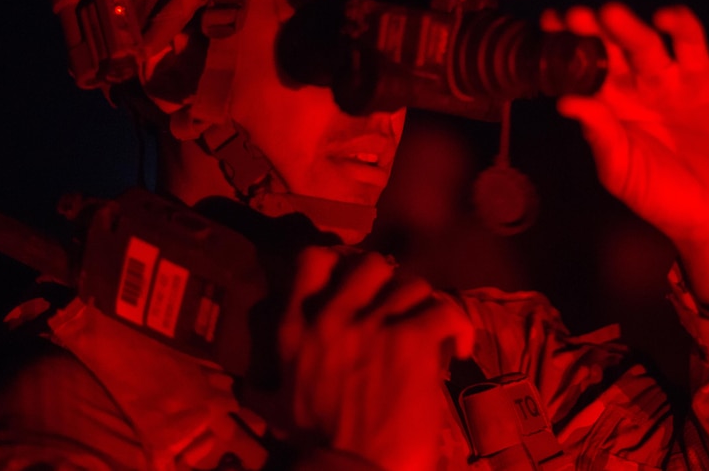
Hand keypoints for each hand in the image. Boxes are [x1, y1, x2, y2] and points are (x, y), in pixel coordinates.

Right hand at [277, 247, 474, 469]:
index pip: (311, 259)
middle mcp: (332, 316)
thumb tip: (249, 386)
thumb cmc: (316, 448)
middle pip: (371, 263)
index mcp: (295, 330)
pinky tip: (459, 350)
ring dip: (426, 308)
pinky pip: (445, 309)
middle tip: (400, 309)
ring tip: (432, 334)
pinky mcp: (411, 339)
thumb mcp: (280, 404)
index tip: (356, 283)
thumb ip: (272, 380)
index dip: (339, 262)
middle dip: (390, 282)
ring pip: (413, 284)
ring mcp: (372, 324)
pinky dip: (458, 327)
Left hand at [544, 3, 708, 302]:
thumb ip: (598, 135)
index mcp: (607, 106)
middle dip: (591, 29)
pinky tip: (665, 19)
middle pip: (609, 48)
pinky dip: (681, 26)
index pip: (580, 69)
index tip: (547, 30)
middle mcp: (634, 87)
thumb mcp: (620, 170)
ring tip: (609, 14)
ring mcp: (669, 80)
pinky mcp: (704, 79)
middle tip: (572, 16)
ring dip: (627, 25)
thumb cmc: (661, 195)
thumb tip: (565, 104)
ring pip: (644, 42)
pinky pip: (691, 46)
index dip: (564, 47)